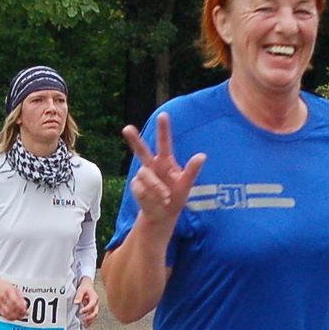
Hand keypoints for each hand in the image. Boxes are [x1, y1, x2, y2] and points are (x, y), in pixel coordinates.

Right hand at [0, 276, 26, 319]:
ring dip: (15, 316)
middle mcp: (4, 297)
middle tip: (24, 314)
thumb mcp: (15, 289)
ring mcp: (0, 302)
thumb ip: (20, 297)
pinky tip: (13, 317)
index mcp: (9, 291)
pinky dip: (9, 317)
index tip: (26, 311)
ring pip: (7, 313)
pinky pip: (4, 314)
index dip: (21, 308)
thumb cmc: (5, 286)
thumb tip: (25, 304)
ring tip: (20, 316)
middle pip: (12, 308)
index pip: (16, 301)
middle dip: (19, 313)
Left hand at [74, 278, 98, 326]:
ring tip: (84, 324)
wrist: (87, 286)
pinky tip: (85, 324)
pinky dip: (90, 321)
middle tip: (83, 320)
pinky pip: (93, 317)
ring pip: (95, 316)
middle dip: (90, 317)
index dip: (87, 309)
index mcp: (94, 298)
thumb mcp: (81, 290)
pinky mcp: (92, 310)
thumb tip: (76, 302)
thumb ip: (79, 296)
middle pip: (95, 312)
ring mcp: (95, 307)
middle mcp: (96, 304)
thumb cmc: (85, 288)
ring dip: (90, 321)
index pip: (92, 305)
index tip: (80, 312)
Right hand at [121, 113, 205, 230]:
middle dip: (134, 140)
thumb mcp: (186, 185)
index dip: (163, 129)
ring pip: (145, 174)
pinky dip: (149, 196)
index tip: (162, 115)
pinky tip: (155, 200)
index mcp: (166, 161)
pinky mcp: (136, 185)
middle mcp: (152, 165)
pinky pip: (140, 188)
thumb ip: (192, 170)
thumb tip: (202, 155)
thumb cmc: (176, 197)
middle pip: (141, 150)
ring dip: (156, 187)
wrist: (163, 214)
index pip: (164, 143)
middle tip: (126, 128)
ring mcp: (143, 175)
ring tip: (165, 197)